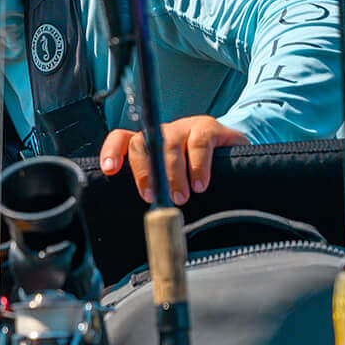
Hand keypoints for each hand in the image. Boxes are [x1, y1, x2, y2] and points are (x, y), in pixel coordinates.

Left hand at [98, 115, 248, 204]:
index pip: (122, 139)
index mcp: (148, 144)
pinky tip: (200, 184)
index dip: (112, 151)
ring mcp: (185, 127)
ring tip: (180, 197)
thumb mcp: (171, 182)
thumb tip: (146, 218)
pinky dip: (198, 167)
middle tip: (152, 197)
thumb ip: (156, 190)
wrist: (235, 156)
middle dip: (144, 172)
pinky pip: (199, 144)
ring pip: (169, 145)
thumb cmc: (195, 174)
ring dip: (173, 174)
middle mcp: (163, 132)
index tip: (109, 170)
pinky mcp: (209, 128)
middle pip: (143, 143)